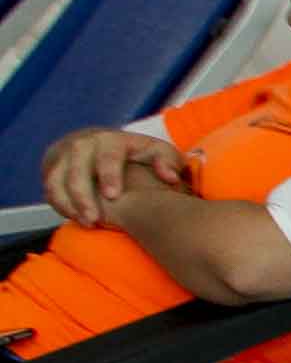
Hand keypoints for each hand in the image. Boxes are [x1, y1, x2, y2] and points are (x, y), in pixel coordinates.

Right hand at [41, 125, 169, 222]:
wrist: (100, 143)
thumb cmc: (136, 153)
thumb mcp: (157, 151)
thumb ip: (168, 162)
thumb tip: (170, 177)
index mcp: (112, 139)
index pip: (108, 154)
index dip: (109, 174)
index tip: (113, 196)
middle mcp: (84, 144)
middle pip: (76, 168)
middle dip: (83, 195)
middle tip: (94, 219)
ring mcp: (64, 155)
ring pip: (57, 179)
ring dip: (68, 203)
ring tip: (87, 223)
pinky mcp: (52, 167)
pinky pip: (49, 187)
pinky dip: (59, 204)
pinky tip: (76, 218)